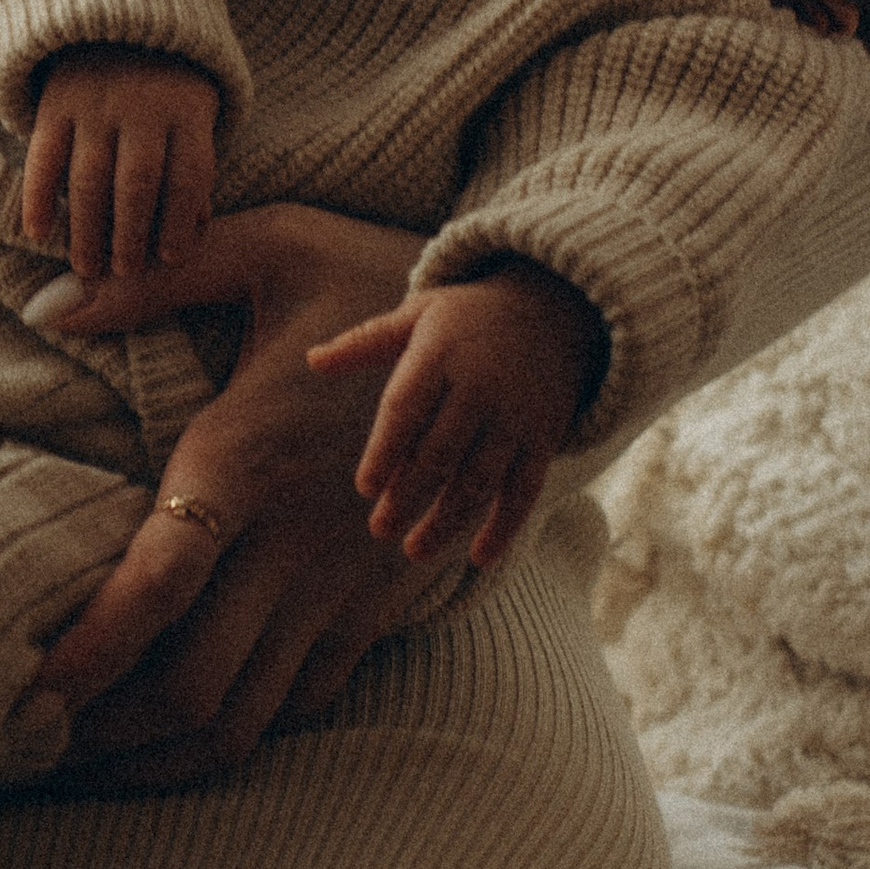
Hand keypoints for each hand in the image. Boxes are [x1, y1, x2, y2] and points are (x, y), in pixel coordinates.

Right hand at [23, 47, 220, 282]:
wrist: (117, 12)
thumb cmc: (165, 82)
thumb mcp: (193, 111)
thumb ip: (190, 167)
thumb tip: (192, 235)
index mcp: (188, 108)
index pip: (188, 175)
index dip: (179, 222)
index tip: (169, 258)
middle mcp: (142, 104)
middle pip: (137, 183)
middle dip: (130, 235)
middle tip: (124, 273)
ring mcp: (95, 101)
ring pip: (89, 176)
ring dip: (87, 228)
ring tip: (87, 266)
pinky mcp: (55, 100)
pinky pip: (43, 155)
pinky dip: (37, 196)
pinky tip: (37, 233)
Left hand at [32, 204, 436, 778]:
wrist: (510, 330)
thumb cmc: (366, 275)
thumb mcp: (267, 246)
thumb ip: (153, 277)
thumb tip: (47, 302)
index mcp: (245, 461)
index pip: (158, 586)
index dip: (88, 654)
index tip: (24, 692)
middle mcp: (290, 544)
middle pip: (189, 683)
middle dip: (99, 733)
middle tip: (20, 746)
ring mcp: (339, 587)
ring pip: (242, 715)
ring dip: (154, 756)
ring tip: (74, 765)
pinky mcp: (373, 608)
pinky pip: (297, 705)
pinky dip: (227, 739)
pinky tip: (162, 746)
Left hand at [310, 263, 604, 571]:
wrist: (557, 310)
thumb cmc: (469, 318)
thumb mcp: (419, 314)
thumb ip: (365, 343)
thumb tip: (312, 360)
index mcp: (440, 356)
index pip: (407, 408)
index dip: (386, 451)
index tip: (366, 488)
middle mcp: (481, 388)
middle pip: (440, 452)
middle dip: (409, 496)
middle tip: (380, 529)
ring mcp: (516, 417)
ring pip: (480, 479)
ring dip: (447, 520)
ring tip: (414, 550)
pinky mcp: (544, 439)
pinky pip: (525, 489)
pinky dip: (505, 526)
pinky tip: (479, 558)